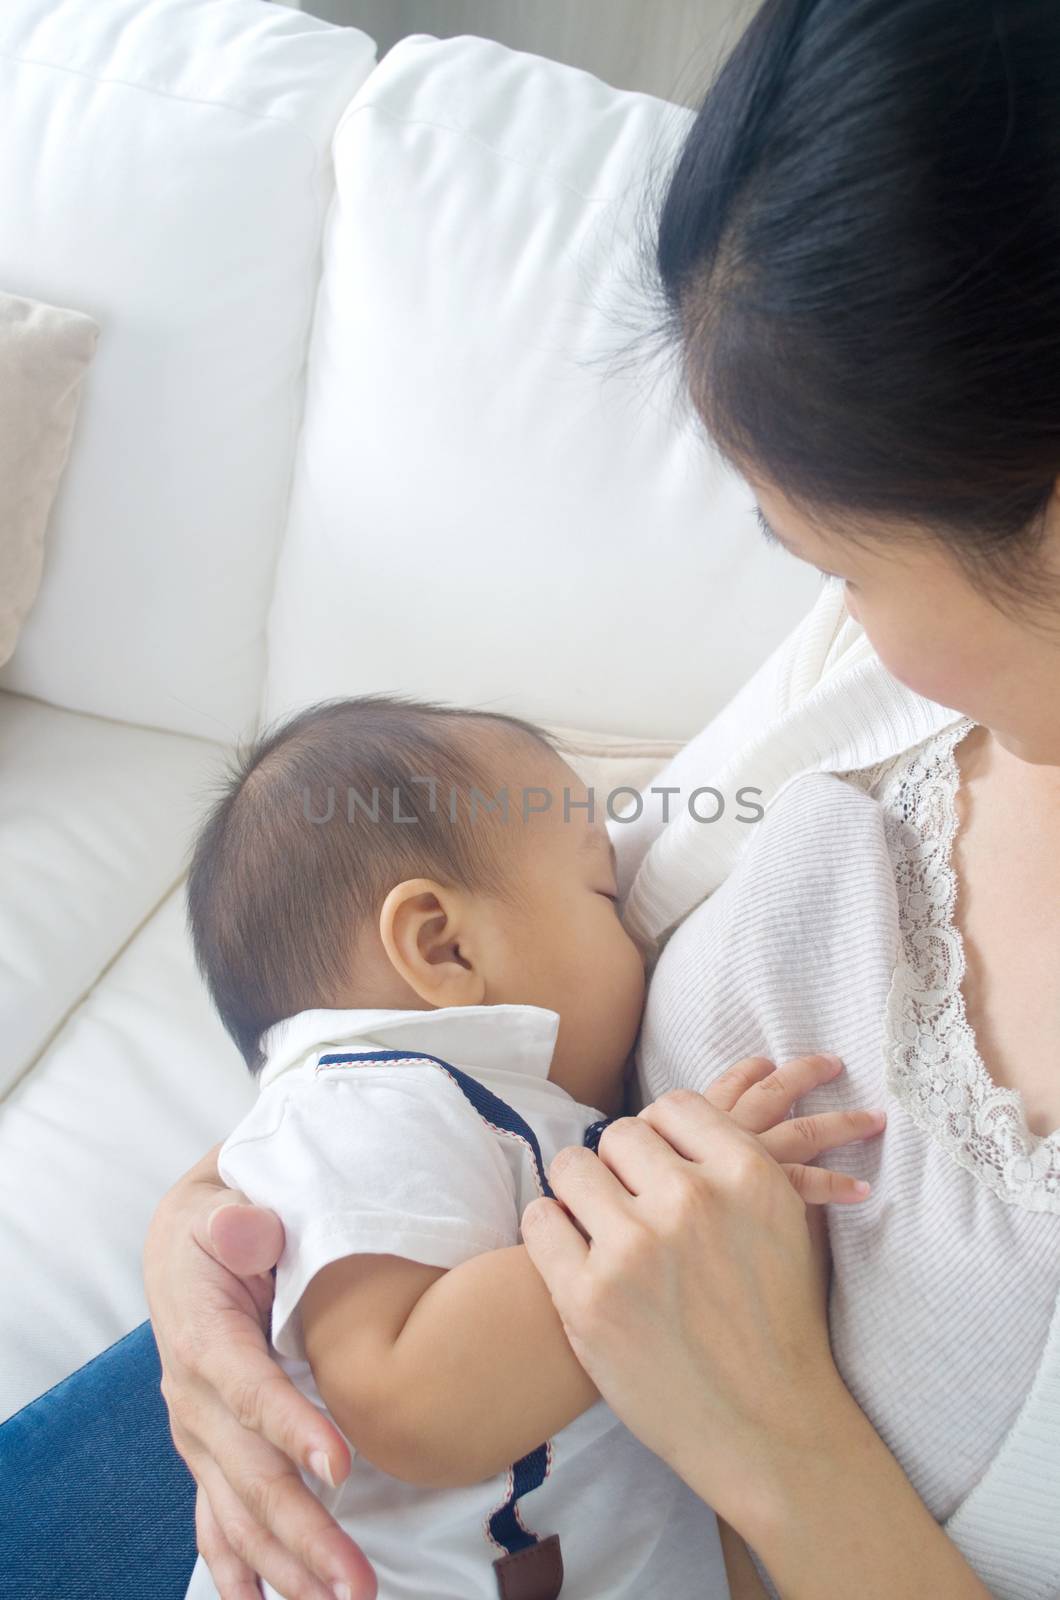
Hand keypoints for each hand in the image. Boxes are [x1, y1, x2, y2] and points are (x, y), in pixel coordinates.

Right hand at [143, 1146, 376, 1599]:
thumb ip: (237, 1219)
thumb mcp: (223, 1204)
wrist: (186, 1242)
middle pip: (250, 1476)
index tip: (341, 1468)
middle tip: (357, 1581)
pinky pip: (218, 1522)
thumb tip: (247, 1228)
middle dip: (304, 1532)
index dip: (290, 1429)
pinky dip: (241, 1568)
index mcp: (204, 1338)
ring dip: (287, 1565)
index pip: (249, 1390)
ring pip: (239, 1513)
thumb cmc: (220, 1222)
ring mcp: (199, 1434)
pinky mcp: (209, 1451)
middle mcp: (194, 1400)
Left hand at [521, 1055, 871, 1532]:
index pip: (675, 1107)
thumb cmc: (774, 1322)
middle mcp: (691, 1200)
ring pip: (573, 1167)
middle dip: (623, 1167)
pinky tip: (571, 1255)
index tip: (662, 1168)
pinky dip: (551, 1233)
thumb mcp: (785, 1221)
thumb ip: (735, 1164)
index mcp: (747, 1173)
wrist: (768, 1427)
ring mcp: (635, 1248)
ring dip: (582, 1193)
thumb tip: (675, 1119)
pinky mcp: (588, 1298)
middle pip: (620, 1134)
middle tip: (631, 1206)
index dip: (664, 1137)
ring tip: (598, 1227)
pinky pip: (540, 1220)